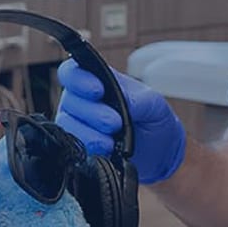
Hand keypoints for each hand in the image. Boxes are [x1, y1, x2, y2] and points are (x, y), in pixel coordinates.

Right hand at [56, 59, 185, 183]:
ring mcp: (77, 123)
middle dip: (92, 112)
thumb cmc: (153, 121)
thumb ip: (138, 98)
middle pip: (70, 99)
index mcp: (97, 80)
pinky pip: (72, 145)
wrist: (159, 154)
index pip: (72, 72)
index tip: (97, 91)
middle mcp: (81, 100)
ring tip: (110, 142)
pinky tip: (105, 151)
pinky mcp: (78, 145)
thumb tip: (123, 99)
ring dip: (89, 134)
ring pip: (68, 124)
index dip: (79, 80)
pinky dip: (88, 148)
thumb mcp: (154, 104)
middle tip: (114, 123)